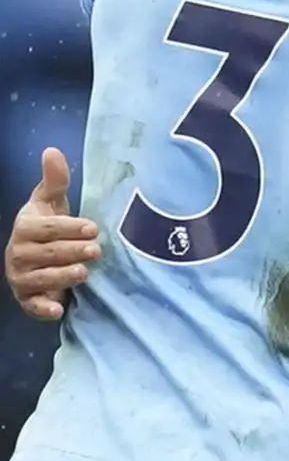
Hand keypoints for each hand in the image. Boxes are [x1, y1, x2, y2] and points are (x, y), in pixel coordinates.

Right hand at [6, 148, 99, 321]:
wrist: (41, 257)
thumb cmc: (51, 226)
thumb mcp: (52, 202)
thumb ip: (55, 180)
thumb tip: (52, 151)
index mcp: (25, 227)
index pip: (46, 228)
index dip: (68, 228)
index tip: (92, 228)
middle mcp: (18, 253)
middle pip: (47, 253)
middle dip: (72, 251)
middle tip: (97, 249)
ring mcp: (21, 278)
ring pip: (42, 278)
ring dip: (62, 276)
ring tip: (86, 272)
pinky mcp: (27, 299)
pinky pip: (33, 306)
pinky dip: (43, 309)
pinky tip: (58, 310)